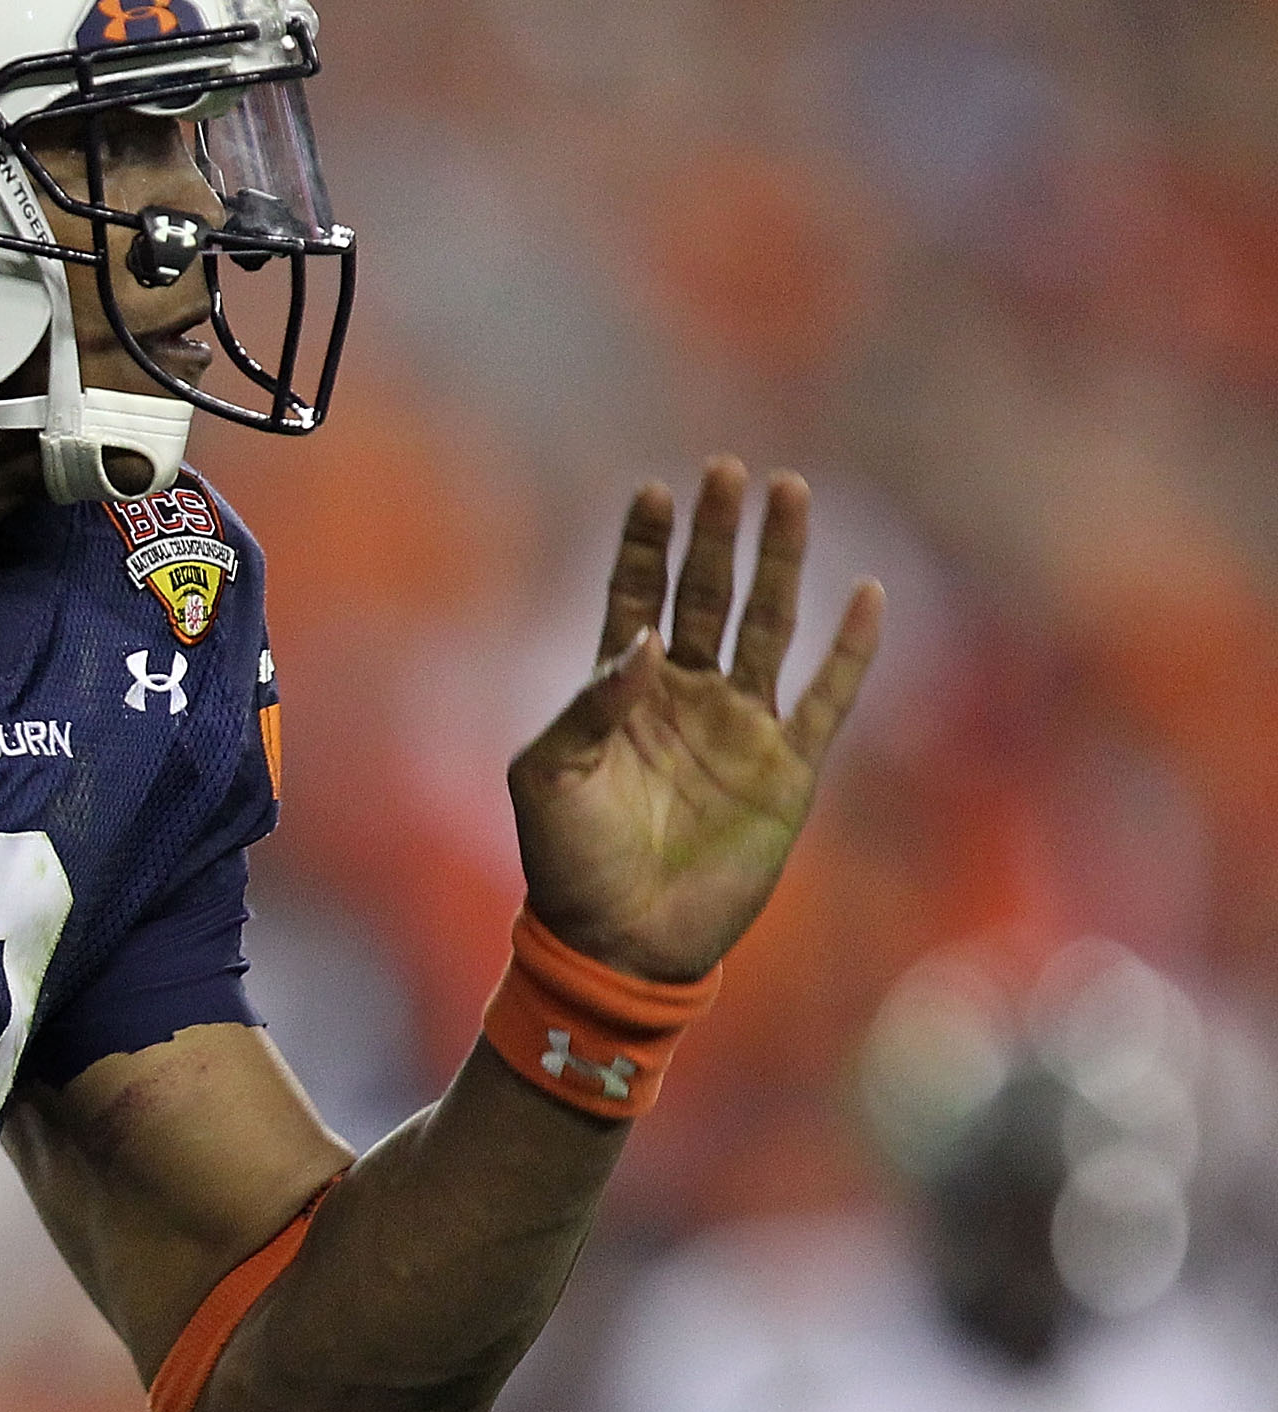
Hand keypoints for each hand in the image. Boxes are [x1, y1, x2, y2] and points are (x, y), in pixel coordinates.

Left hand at [509, 459, 882, 982]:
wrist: (619, 942)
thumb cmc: (565, 862)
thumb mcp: (546, 777)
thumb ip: (587, 706)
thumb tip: (643, 644)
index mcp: (619, 691)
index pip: (636, 598)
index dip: (645, 546)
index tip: (654, 491)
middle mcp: (685, 696)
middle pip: (707, 594)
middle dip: (716, 534)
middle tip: (726, 470)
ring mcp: (739, 728)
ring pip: (769, 626)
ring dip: (781, 563)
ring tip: (790, 493)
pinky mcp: (786, 771)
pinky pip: (826, 698)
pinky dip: (848, 648)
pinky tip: (865, 593)